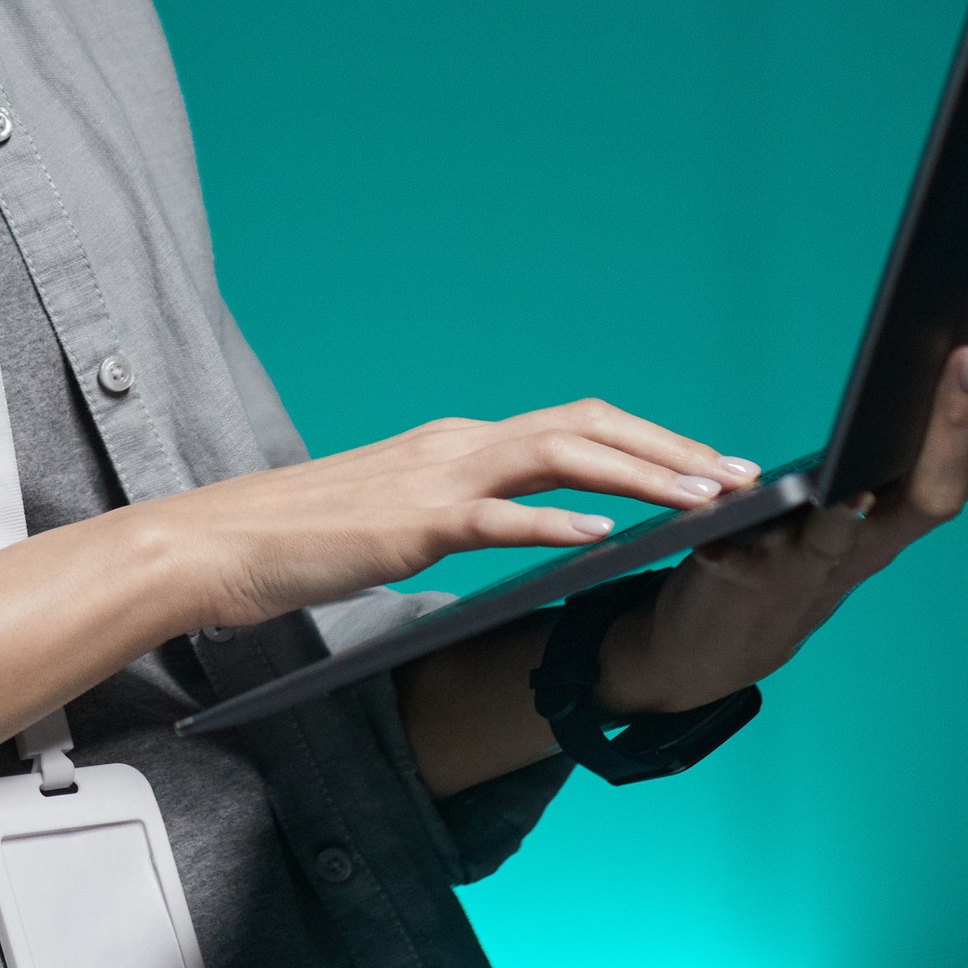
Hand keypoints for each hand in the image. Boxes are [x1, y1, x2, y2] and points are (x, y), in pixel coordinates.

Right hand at [158, 399, 759, 636]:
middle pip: (586, 425)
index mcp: (458, 442)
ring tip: (707, 500)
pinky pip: (499, 517)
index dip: (652, 440)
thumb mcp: (401, 520)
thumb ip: (463, 513)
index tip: (714, 465)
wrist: (223, 542)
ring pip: (560, 456)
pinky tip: (607, 536)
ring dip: (643, 474)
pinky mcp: (413, 523)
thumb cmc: (306, 539)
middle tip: (744, 476)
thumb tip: (523, 526)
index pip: (574, 425)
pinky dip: (558, 521)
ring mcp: (436, 478)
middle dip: (672, 447)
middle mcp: (456, 443)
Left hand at [595, 297, 967, 716]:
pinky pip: (745, 566)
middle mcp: (875, 541)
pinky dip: (739, 552)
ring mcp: (814, 566)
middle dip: (956, 421)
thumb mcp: (889, 501)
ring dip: (849, 513)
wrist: (731, 636)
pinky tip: (729, 532)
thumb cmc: (812, 547)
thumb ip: (947, 456)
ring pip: (841, 540)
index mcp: (908, 509)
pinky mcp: (748, 581)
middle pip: (937, 494)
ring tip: (851, 485)